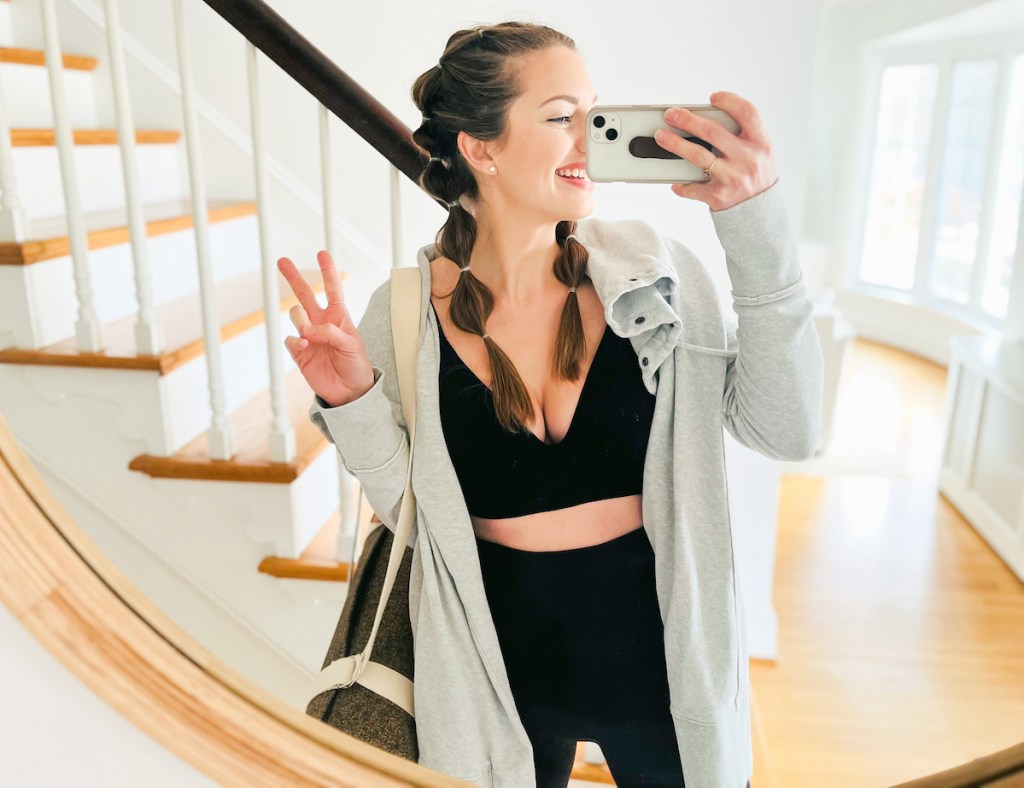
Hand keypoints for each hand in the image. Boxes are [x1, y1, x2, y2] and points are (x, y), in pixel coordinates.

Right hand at [277, 250, 374, 407]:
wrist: (350, 391)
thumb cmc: (356, 365)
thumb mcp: (352, 345)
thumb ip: (332, 333)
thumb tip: (308, 330)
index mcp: (339, 317)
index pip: (332, 289)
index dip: (328, 272)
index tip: (322, 254)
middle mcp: (320, 323)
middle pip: (304, 294)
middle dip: (294, 277)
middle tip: (282, 261)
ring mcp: (308, 336)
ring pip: (295, 315)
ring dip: (301, 320)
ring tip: (310, 335)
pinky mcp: (299, 352)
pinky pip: (290, 339)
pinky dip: (296, 341)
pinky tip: (304, 346)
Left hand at [654, 91, 777, 211]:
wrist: (759, 211)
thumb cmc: (754, 175)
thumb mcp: (759, 151)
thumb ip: (741, 134)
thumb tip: (704, 118)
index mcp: (761, 143)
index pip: (747, 113)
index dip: (730, 101)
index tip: (713, 97)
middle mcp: (748, 159)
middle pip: (712, 132)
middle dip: (687, 120)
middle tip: (671, 114)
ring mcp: (733, 178)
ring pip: (698, 155)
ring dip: (675, 144)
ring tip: (661, 136)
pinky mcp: (719, 196)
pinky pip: (693, 186)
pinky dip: (681, 184)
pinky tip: (675, 182)